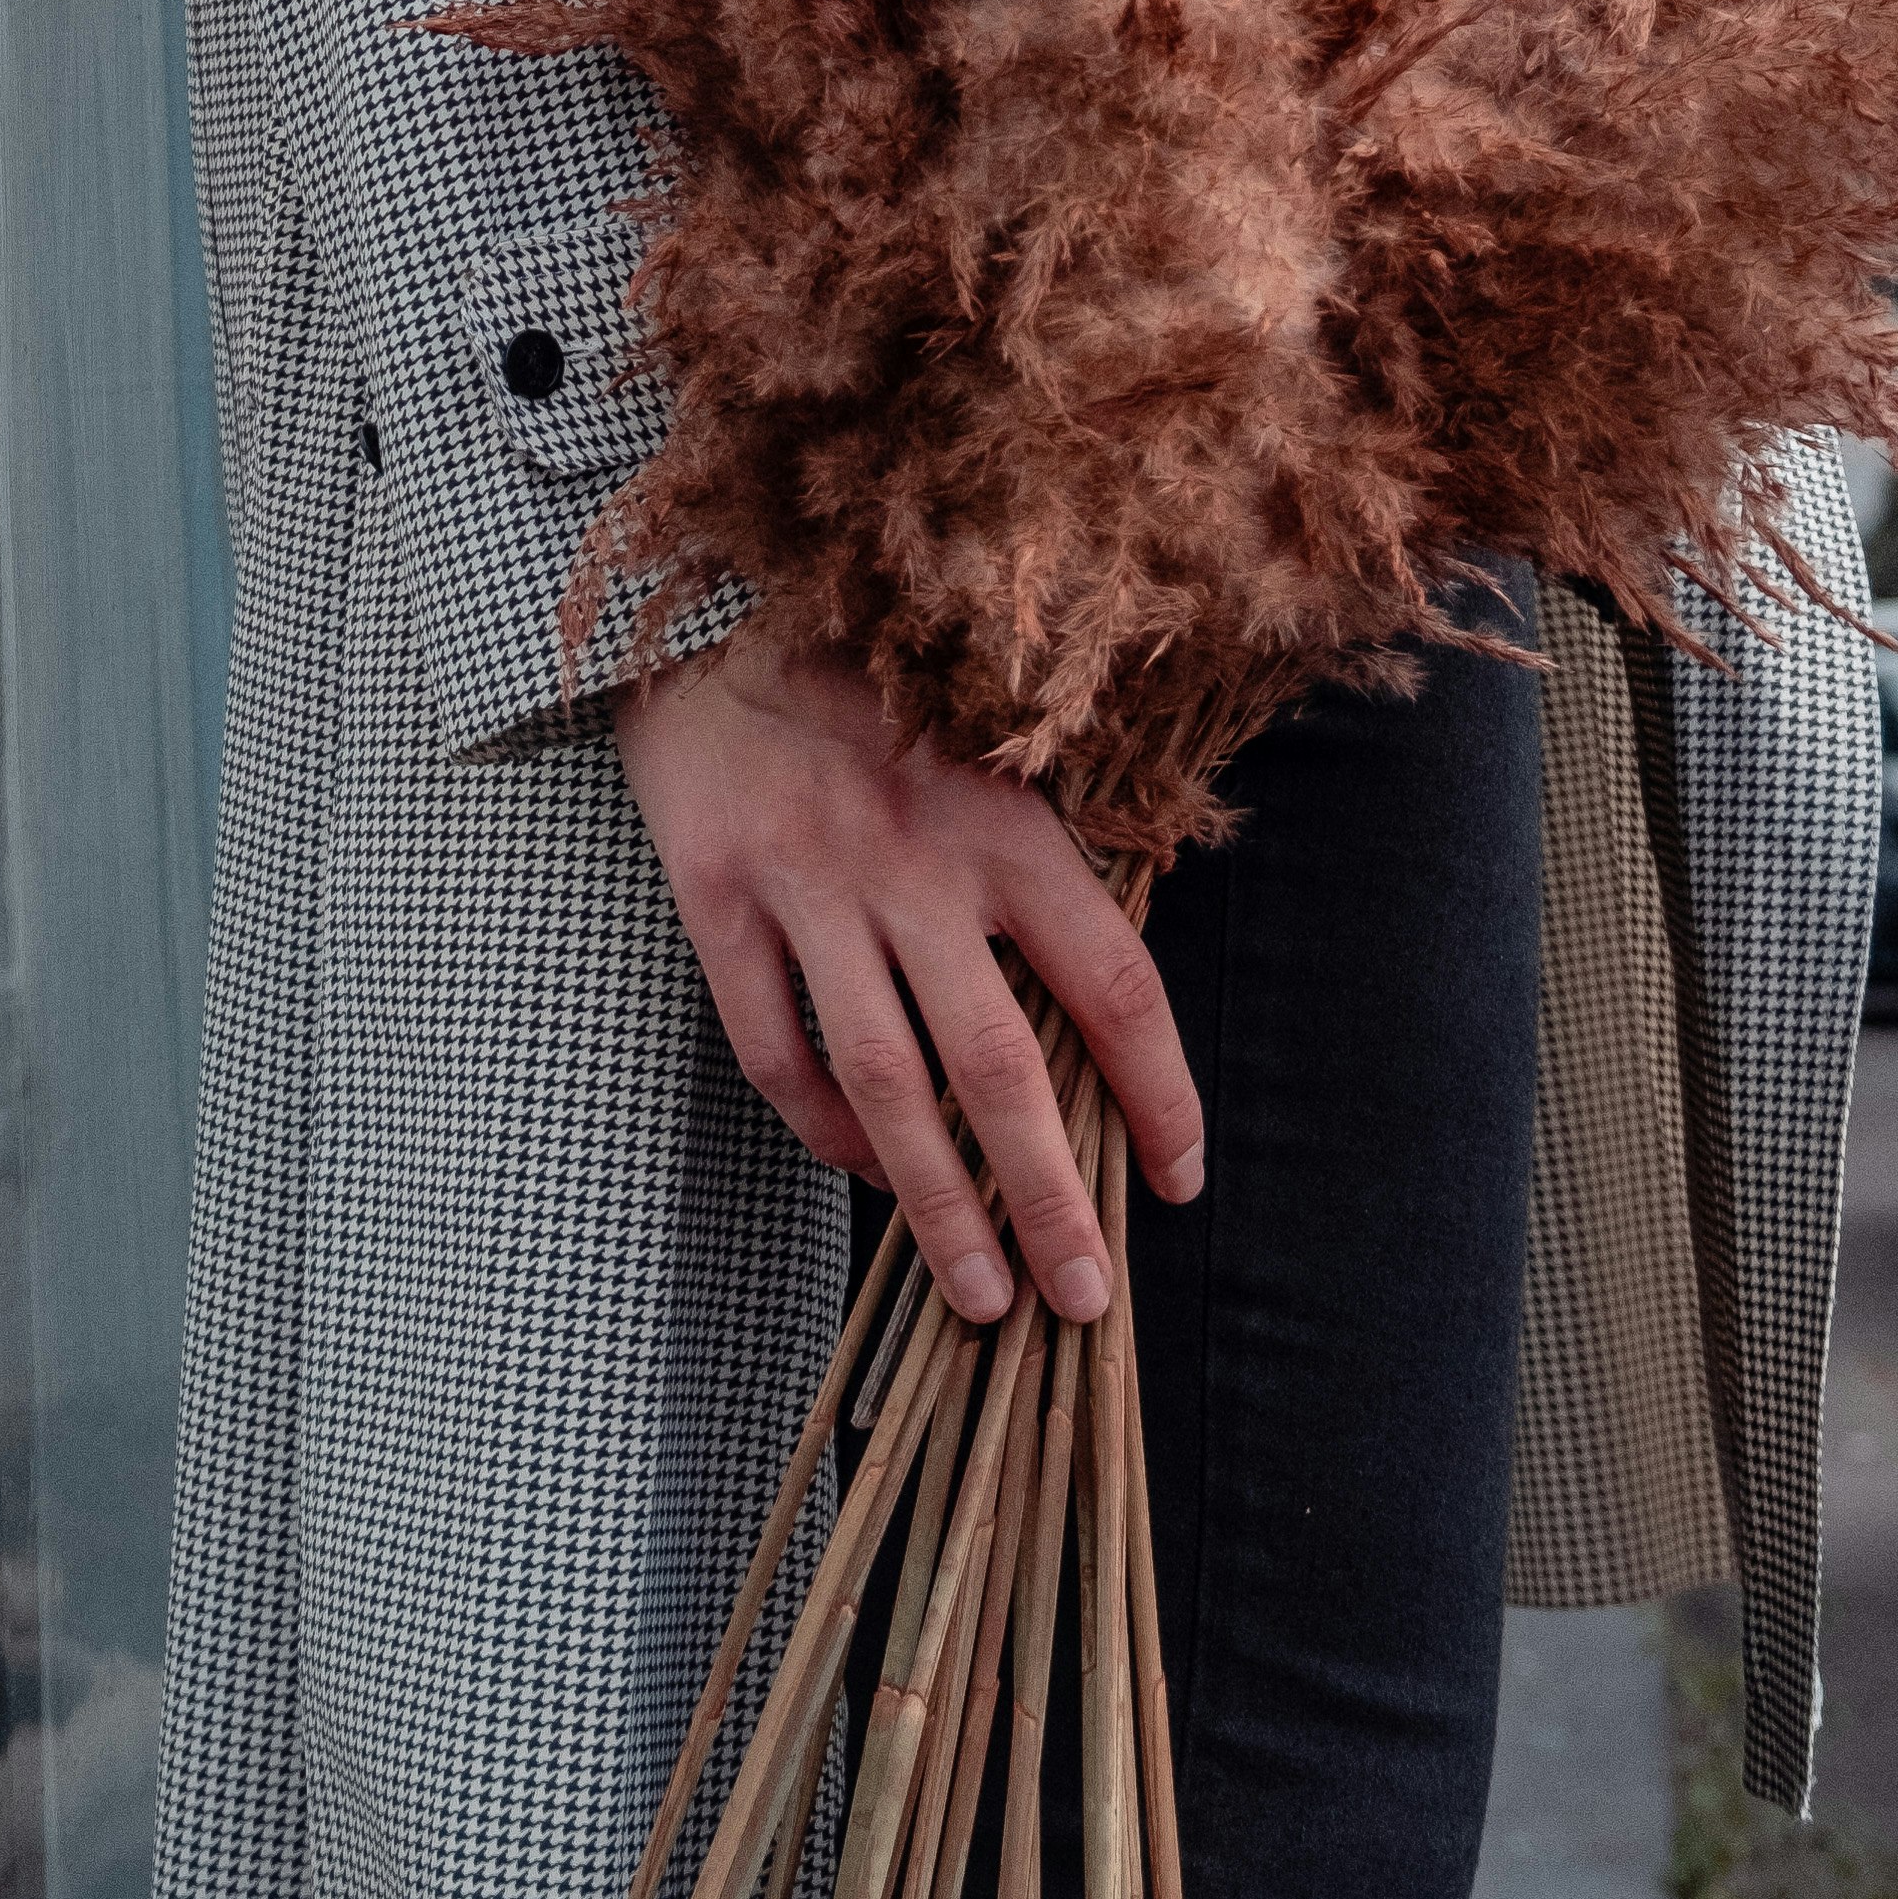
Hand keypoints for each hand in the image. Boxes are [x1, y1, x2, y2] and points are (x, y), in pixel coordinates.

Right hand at [612, 627, 1203, 1325]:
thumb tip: (1098, 1022)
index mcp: (1006, 824)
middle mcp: (915, 862)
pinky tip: (860, 1173)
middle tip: (1082, 1298)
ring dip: (938, 1202)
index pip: (1113, 983)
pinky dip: (820, 1129)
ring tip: (978, 1295)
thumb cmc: (875, 689)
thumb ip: (1036, 869)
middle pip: (999, 1065)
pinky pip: (773, 1047)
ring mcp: (810, 884)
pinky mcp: (718, 896)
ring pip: (884, 1081)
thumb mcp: (984, 752)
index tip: (1180, 1180)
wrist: (717, 600)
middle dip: (1048, 1199)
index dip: (1160, 1094)